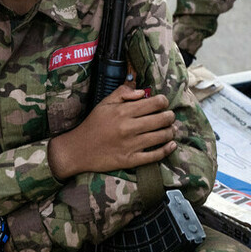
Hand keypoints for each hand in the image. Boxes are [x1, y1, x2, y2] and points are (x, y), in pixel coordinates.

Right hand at [48, 82, 176, 178]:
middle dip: (170, 116)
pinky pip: (154, 156)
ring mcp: (131, 145)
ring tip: (171, 129)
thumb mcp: (104, 103)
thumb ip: (123, 93)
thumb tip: (142, 91)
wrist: (78, 150)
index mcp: (123, 111)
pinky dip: (166, 149)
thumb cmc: (93, 124)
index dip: (163, 101)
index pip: (153, 103)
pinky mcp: (131, 160)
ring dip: (170, 131)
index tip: (163, 103)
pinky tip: (171, 145)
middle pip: (161, 119)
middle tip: (170, 116)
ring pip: (161, 136)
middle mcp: (129, 127)